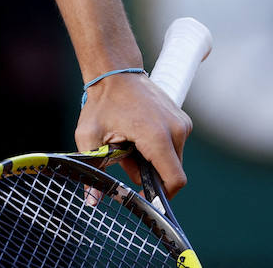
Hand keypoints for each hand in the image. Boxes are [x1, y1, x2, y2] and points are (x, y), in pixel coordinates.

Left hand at [75, 70, 192, 195]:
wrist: (114, 71)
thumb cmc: (101, 103)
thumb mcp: (89, 136)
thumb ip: (93, 168)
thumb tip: (92, 201)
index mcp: (157, 136)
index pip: (174, 180)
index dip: (161, 194)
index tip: (144, 195)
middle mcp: (176, 129)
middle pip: (172, 170)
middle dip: (150, 173)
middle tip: (125, 159)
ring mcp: (182, 123)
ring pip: (173, 158)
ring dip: (154, 159)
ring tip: (130, 143)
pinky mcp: (182, 119)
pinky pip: (174, 145)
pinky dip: (159, 147)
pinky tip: (138, 135)